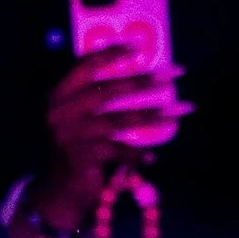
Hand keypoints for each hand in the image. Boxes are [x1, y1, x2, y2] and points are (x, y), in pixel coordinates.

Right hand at [39, 45, 188, 212]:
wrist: (58, 192)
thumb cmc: (74, 150)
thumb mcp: (75, 120)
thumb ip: (94, 99)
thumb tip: (139, 78)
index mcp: (59, 96)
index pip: (85, 66)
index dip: (111, 53)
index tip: (138, 44)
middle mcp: (62, 112)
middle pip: (109, 90)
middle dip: (145, 80)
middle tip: (173, 74)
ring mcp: (72, 135)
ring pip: (120, 120)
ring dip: (154, 115)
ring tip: (180, 110)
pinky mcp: (83, 157)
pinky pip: (120, 151)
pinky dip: (138, 155)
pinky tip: (153, 157)